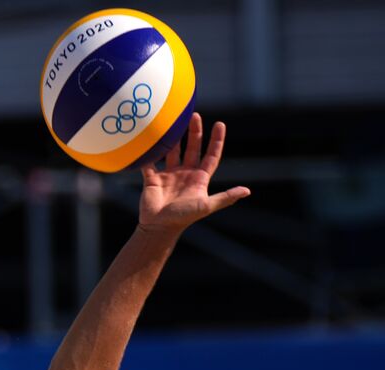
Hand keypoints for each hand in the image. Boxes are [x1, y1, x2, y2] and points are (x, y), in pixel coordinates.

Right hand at [138, 113, 249, 234]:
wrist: (159, 227)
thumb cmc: (183, 217)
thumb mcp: (206, 206)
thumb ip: (226, 197)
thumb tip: (247, 191)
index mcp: (199, 178)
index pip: (211, 155)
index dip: (216, 140)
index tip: (220, 124)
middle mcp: (185, 173)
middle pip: (193, 147)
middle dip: (195, 131)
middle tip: (194, 115)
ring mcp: (169, 175)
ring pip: (173, 150)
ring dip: (174, 136)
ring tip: (174, 119)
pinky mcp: (152, 178)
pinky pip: (151, 161)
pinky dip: (149, 151)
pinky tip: (150, 137)